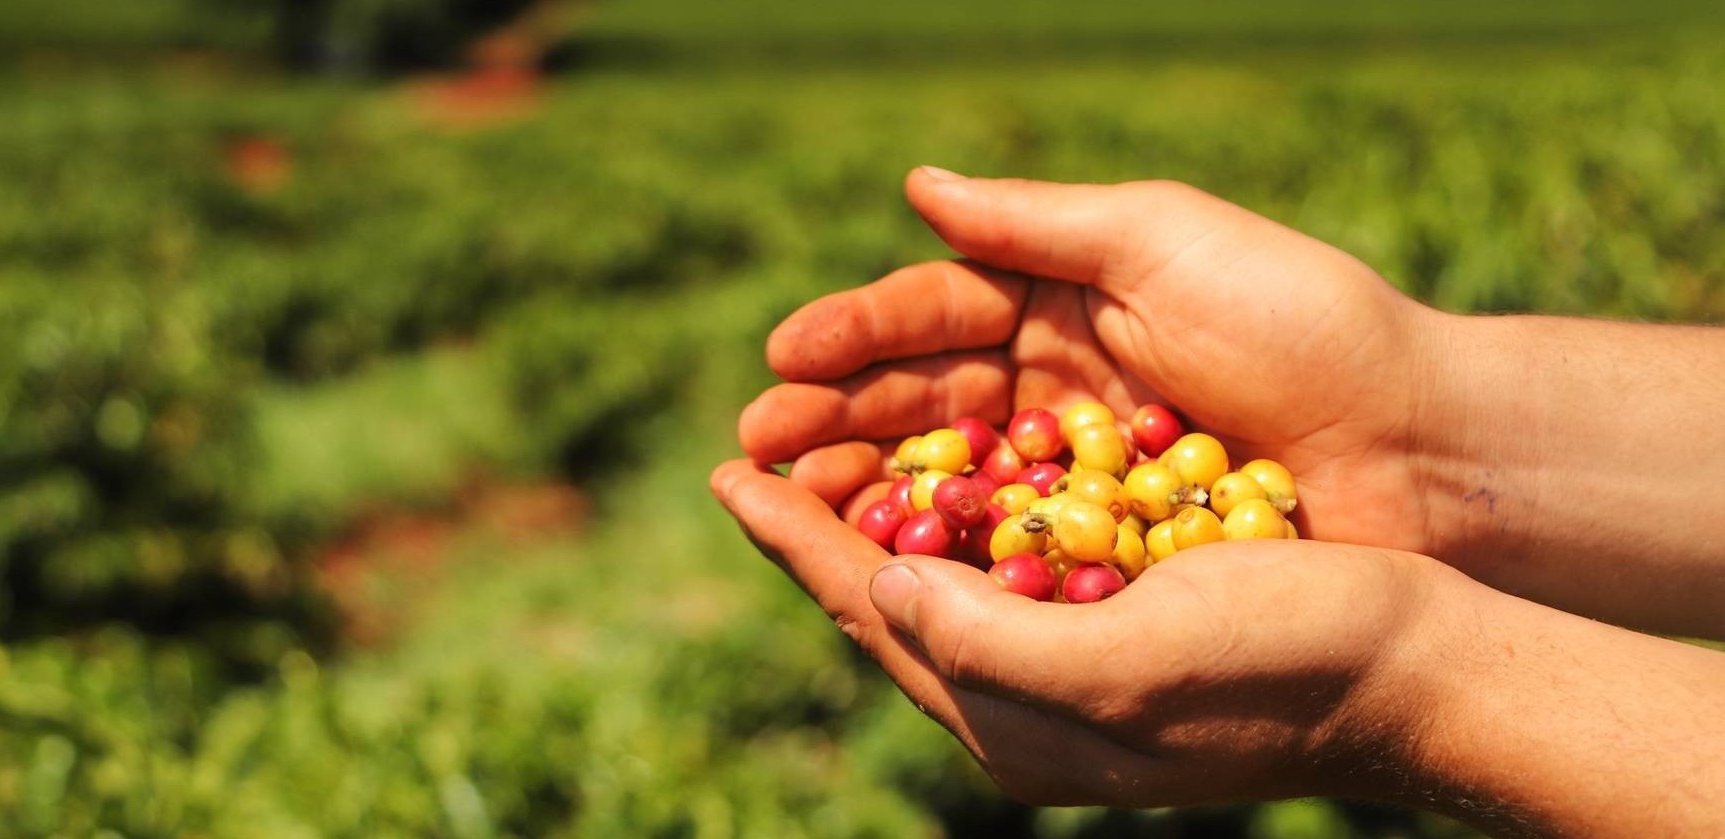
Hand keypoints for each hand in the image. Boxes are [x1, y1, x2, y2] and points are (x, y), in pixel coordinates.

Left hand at [709, 460, 1455, 806]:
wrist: (1407, 668)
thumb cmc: (1276, 664)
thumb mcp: (1122, 662)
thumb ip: (985, 643)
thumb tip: (880, 591)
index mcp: (1013, 724)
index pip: (870, 615)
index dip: (794, 541)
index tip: (726, 476)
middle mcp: (1026, 701)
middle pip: (887, 601)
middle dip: (817, 525)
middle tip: (752, 452)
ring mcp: (1070, 664)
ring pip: (938, 580)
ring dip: (877, 511)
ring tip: (821, 451)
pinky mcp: (1116, 622)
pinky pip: (1003, 565)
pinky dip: (958, 509)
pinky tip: (942, 465)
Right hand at [740, 169, 1456, 558]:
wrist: (1420, 449)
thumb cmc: (1304, 324)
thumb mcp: (1165, 242)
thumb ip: (1038, 222)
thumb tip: (915, 187)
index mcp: (1062, 301)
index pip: (934, 313)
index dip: (854, 335)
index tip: (783, 355)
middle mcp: (1053, 385)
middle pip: (921, 401)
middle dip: (836, 419)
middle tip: (759, 444)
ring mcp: (1073, 472)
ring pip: (947, 478)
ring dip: (867, 490)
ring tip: (795, 502)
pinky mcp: (1101, 548)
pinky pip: (1004, 547)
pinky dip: (942, 555)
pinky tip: (882, 564)